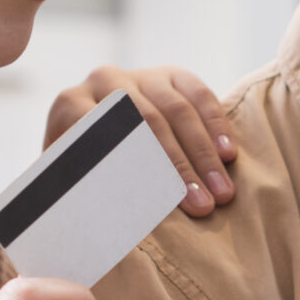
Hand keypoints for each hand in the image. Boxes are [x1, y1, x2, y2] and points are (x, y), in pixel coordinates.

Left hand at [46, 64, 237, 214]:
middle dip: (180, 168)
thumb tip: (102, 225)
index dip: (137, 172)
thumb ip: (83, 192)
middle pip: (148, 123)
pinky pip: (201, 95)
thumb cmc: (85, 174)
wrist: (99, 137)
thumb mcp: (73, 181)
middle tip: (204, 207)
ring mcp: (141, 74)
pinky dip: (217, 126)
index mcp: (70, 106)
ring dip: (204, 156)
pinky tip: (229, 155)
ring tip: (223, 194)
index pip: (107, 135)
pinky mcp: (172, 74)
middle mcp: (103, 80)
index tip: (163, 207)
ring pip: (179, 110)